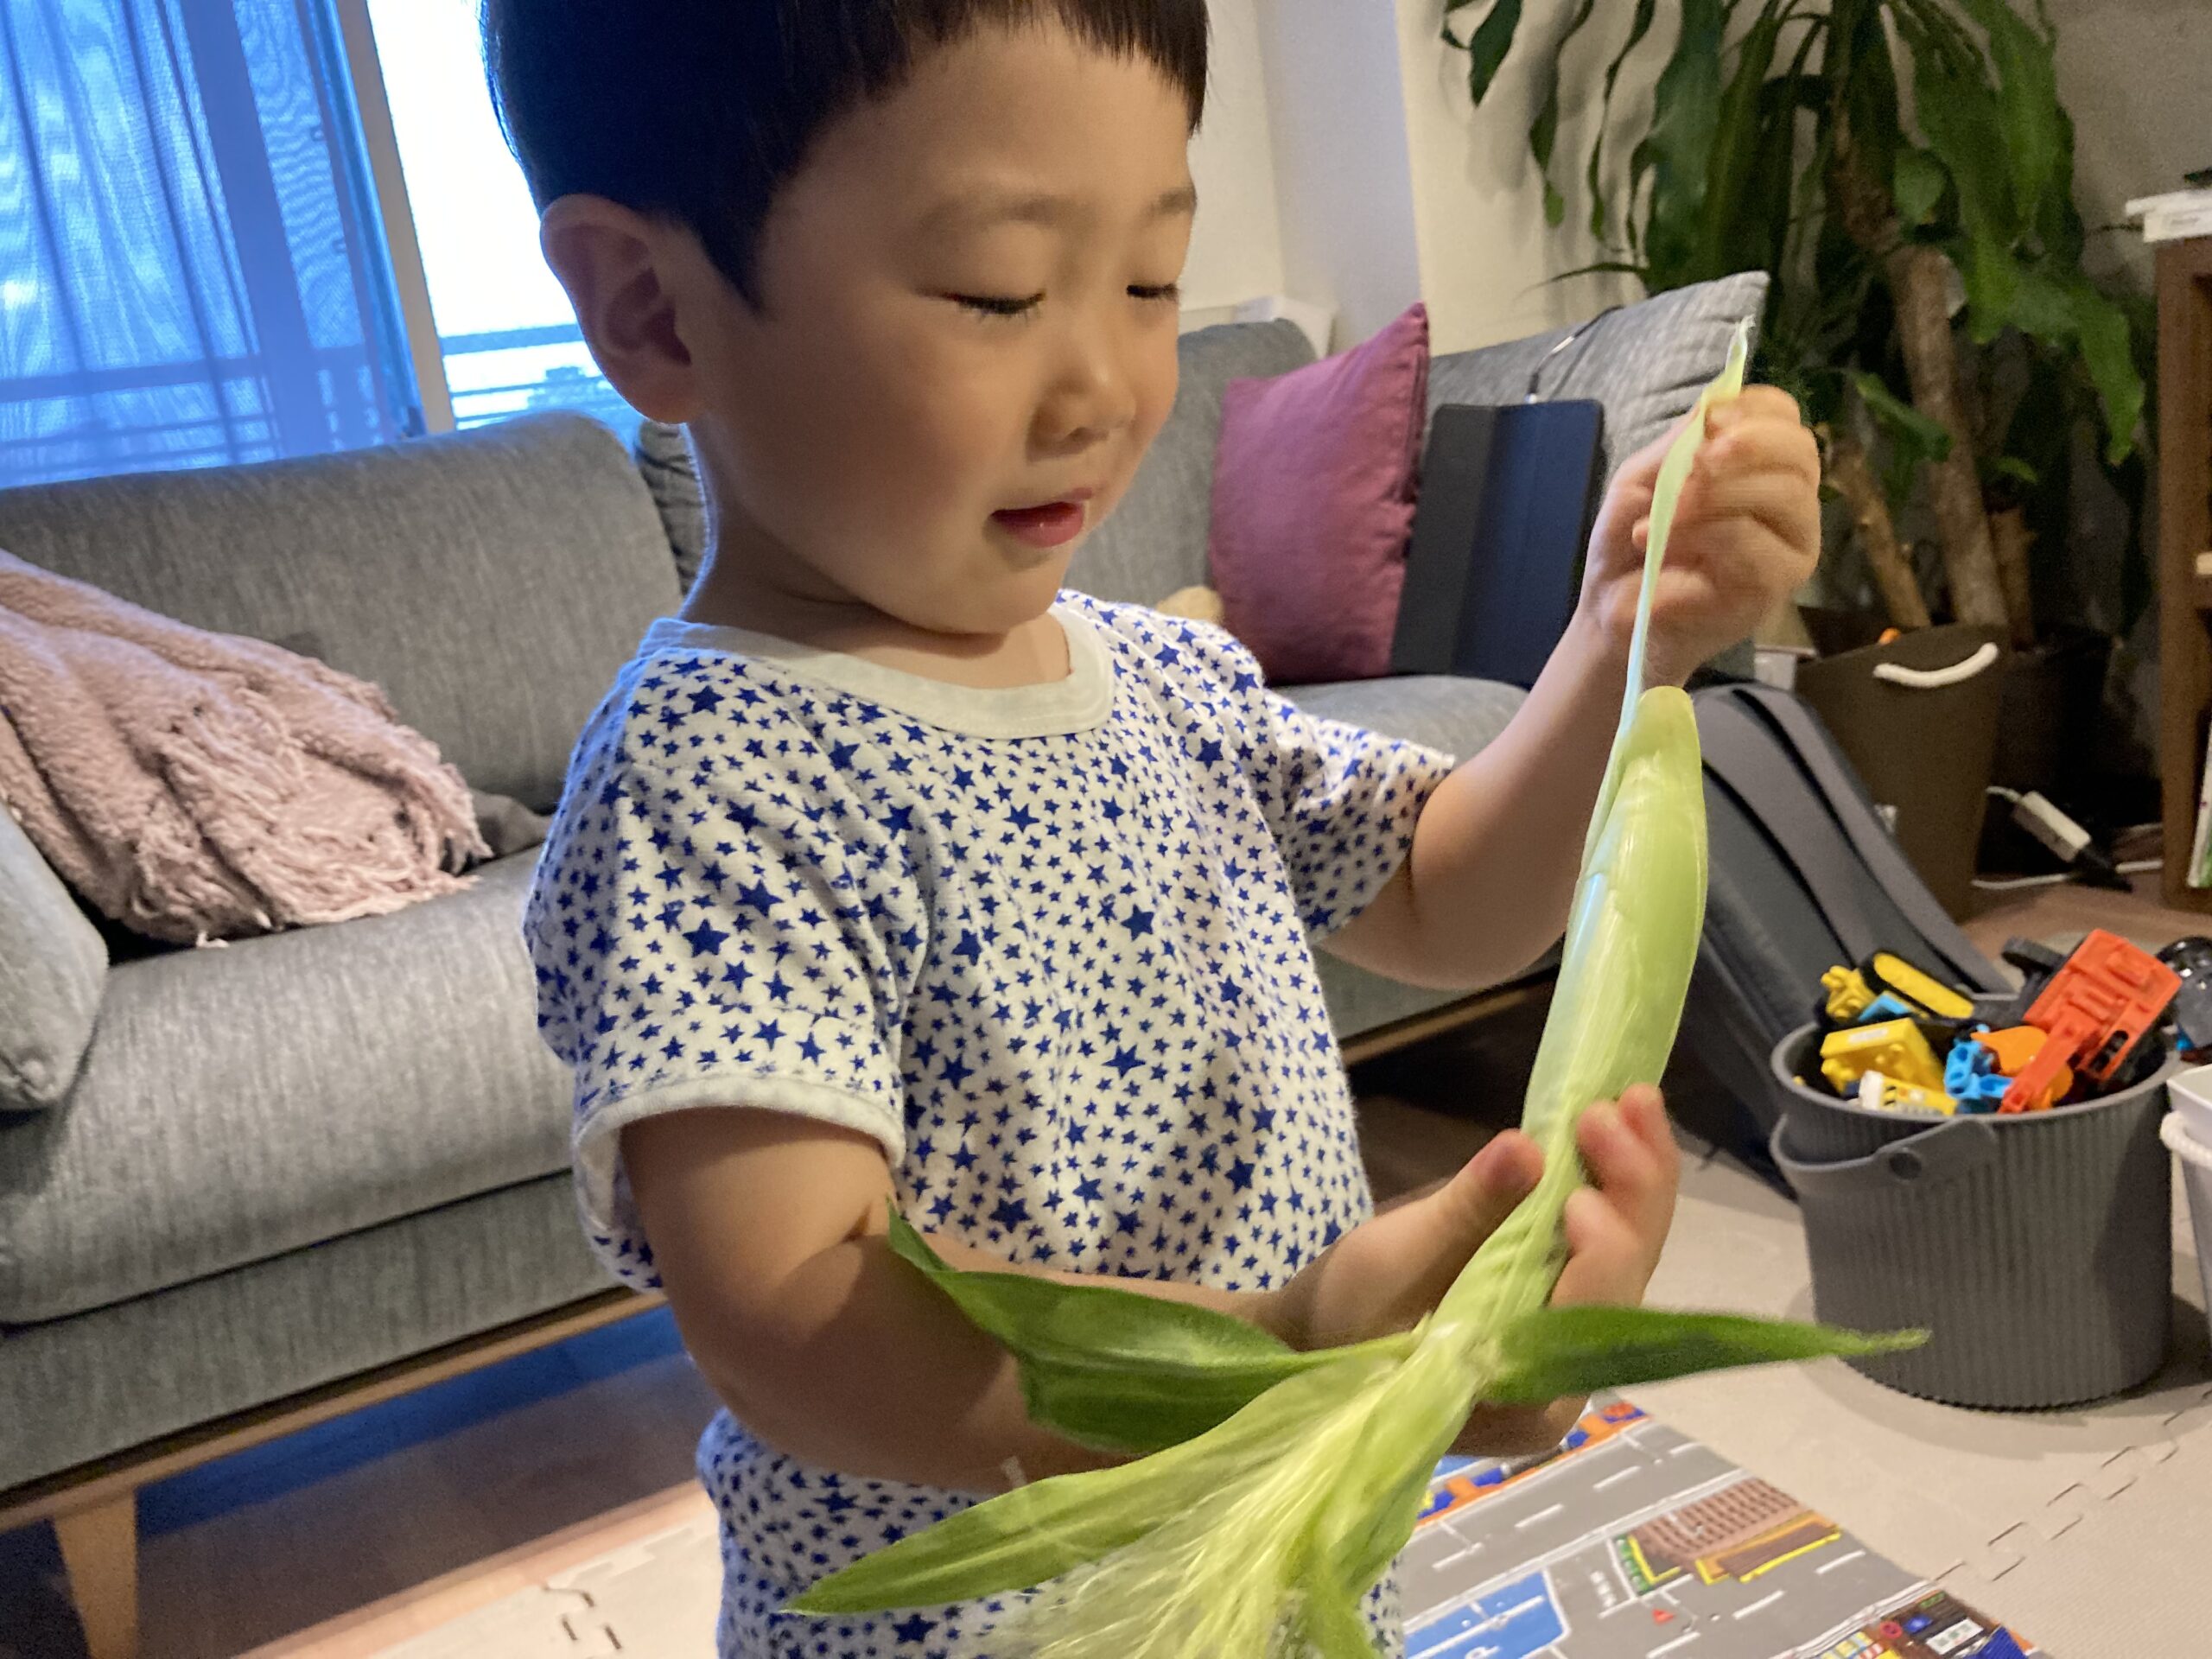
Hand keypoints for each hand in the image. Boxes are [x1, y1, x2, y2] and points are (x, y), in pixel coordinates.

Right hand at [1272, 1087, 1679, 1457]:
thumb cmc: (1348, 1313)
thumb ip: (1465, 1213)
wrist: (1323, 1333)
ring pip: (1630, 1259)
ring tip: (1638, 1101)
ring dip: (1638, 1177)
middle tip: (1627, 1103)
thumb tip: (1527, 1149)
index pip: (1590, 1315)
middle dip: (1634, 1189)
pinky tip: (1624, 1133)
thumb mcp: (1392, 1262)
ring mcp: (1571, 1345)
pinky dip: (1618, 1189)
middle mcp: (1568, 1379)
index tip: (1578, 1182)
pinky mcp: (1563, 1306)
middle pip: (1627, 1279)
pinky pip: (1609, 1250)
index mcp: (1526, 1397)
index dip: (1601, 1245)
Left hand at [1579, 387, 1821, 687]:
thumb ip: (1680, 444)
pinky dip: (1704, 539)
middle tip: (1698, 461)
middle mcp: (1788, 503)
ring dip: (1718, 496)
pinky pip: (1756, 547)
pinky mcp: (1775, 587)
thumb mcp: (1644, 480)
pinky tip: (1664, 551)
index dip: (1756, 410)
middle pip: (1800, 452)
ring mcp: (1789, 546)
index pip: (1786, 419)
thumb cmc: (1632, 543)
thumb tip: (1716, 401)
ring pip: (1784, 497)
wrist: (1612, 612)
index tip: (1712, 419)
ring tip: (1662, 517)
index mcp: (1761, 467)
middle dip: (1748, 446)